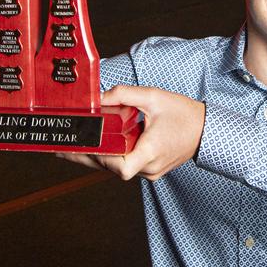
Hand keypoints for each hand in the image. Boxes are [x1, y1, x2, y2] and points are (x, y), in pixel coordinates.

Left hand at [55, 86, 205, 180]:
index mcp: (151, 152)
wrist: (206, 130)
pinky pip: (124, 166)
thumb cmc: (183, 113)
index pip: (122, 168)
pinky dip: (109, 157)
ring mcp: (149, 172)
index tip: (89, 145)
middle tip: (60, 148)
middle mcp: (149, 168)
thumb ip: (124, 94)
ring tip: (69, 148)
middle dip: (85, 158)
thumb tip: (98, 97)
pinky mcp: (149, 170)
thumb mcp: (153, 97)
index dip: (103, 159)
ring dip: (95, 158)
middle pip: (110, 169)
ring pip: (115, 169)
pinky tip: (93, 149)